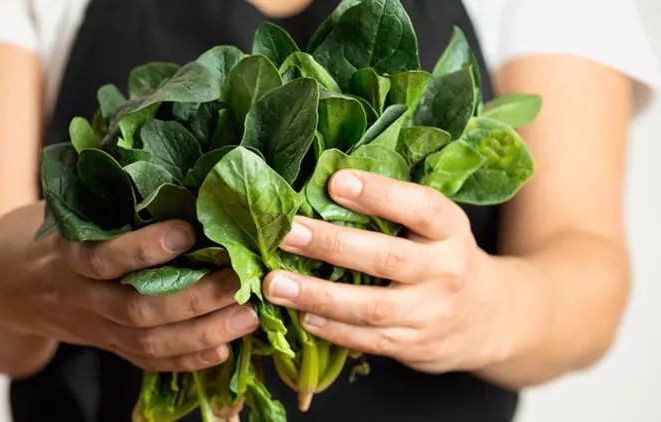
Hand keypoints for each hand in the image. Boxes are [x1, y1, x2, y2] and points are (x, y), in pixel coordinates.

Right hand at [0, 204, 258, 372]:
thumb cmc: (41, 235)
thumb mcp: (62, 209)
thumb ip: (104, 197)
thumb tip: (169, 153)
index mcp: (66, 255)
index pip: (104, 257)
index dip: (145, 248)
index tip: (187, 231)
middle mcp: (81, 297)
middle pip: (138, 307)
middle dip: (193, 296)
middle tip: (240, 279)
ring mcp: (94, 327)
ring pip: (148, 339)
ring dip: (202, 331)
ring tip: (247, 315)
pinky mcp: (106, 345)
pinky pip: (146, 360)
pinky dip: (185, 359)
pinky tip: (222, 350)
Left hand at [264, 170, 510, 372]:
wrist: (488, 319)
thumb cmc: (442, 257)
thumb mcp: (435, 226)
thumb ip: (394, 206)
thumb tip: (324, 176)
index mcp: (449, 230)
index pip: (421, 208)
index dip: (380, 195)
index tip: (336, 182)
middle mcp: (445, 270)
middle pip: (388, 258)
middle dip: (332, 244)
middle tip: (287, 232)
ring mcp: (430, 313)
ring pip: (372, 306)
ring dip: (318, 295)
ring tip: (275, 283)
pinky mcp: (414, 345)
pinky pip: (368, 340)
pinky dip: (332, 329)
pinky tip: (300, 316)